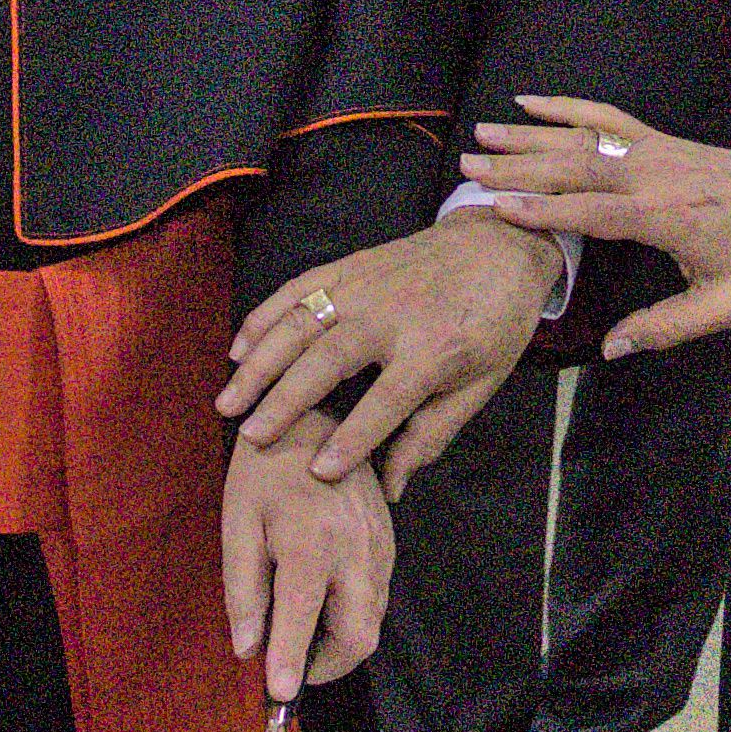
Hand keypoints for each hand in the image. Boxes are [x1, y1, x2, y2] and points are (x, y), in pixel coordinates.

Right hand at [215, 213, 552, 490]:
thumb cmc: (496, 322)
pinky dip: (264, 317)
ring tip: (230, 401)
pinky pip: (298, 289)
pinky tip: (238, 349)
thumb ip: (433, 433)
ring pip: (301, 322)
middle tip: (251, 437)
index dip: (353, 438)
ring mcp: (367, 284)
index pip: (386, 401)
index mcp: (435, 348)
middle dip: (285, 401)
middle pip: (328, 360)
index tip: (319, 471)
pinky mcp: (350, 265)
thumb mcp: (481, 384)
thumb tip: (394, 486)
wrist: (501, 245)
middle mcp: (393, 314)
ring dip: (260, 362)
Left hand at [222, 430, 389, 699]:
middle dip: (325, 665)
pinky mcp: (389, 542)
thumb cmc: (264, 470)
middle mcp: (355, 550)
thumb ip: (242, 590)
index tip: (280, 698)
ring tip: (300, 626)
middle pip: (358, 638)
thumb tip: (248, 647)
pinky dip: (351, 614)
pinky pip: (377, 597)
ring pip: (373, 622)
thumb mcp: (237, 523)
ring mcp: (379, 547)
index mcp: (310, 543)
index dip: (291, 665)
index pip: (303, 620)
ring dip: (338, 641)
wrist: (311, 418)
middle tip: (290, 664)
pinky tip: (323, 597)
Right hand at [461, 100, 730, 357]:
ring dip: (529, 135)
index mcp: (661, 216)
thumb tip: (611, 348)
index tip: (496, 207)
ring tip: (482, 133)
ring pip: (580, 137)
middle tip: (468, 167)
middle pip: (572, 166)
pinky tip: (530, 101)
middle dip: (517, 166)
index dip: (541, 209)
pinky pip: (603, 116)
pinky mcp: (656, 138)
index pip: (589, 210)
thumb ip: (666, 327)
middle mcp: (650, 175)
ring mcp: (652, 149)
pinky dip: (565, 106)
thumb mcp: (723, 305)